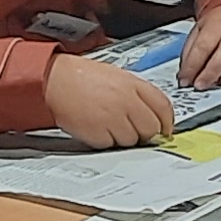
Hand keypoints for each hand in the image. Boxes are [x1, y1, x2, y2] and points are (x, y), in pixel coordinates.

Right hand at [45, 55, 174, 148]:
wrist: (54, 79)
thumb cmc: (81, 76)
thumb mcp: (116, 76)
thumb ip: (136, 93)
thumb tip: (152, 114)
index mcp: (133, 84)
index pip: (163, 107)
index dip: (167, 122)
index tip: (165, 129)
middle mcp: (126, 100)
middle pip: (151, 128)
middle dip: (145, 133)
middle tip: (133, 129)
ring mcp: (113, 117)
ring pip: (132, 140)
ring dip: (123, 137)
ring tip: (108, 124)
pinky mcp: (98, 133)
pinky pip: (111, 145)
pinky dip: (106, 141)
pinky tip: (97, 127)